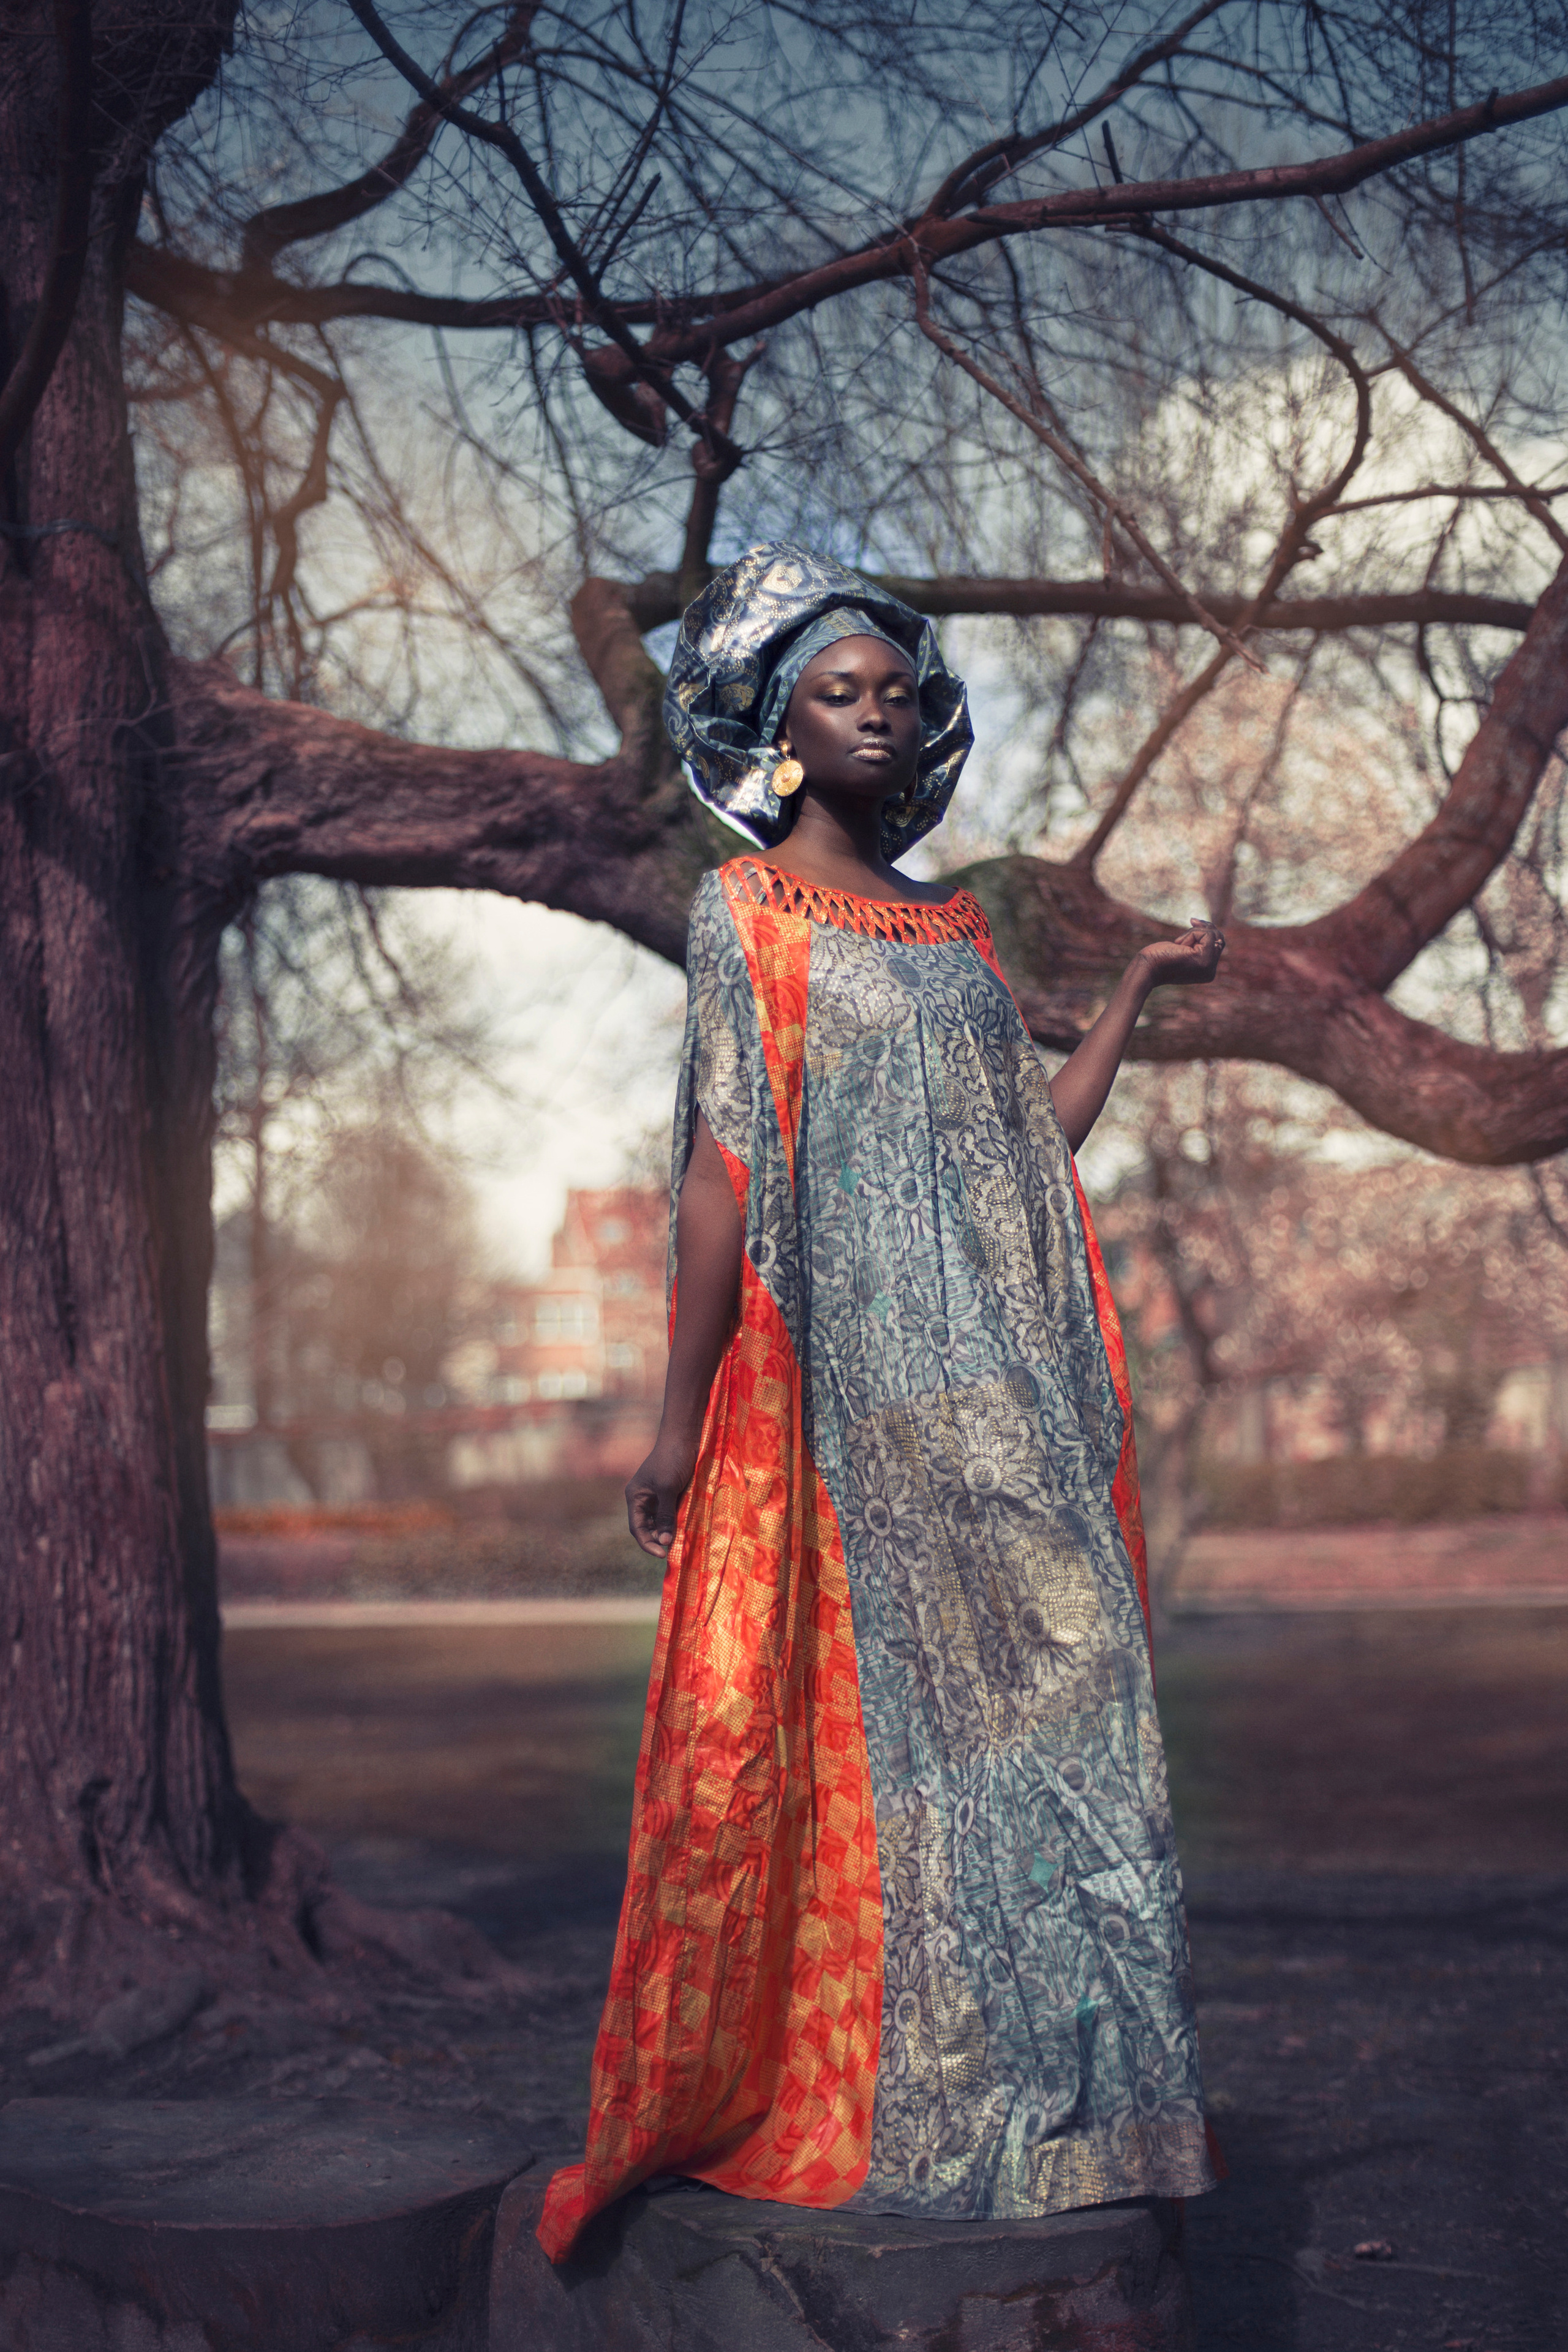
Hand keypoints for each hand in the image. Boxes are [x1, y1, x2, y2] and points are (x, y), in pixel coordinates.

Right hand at [625, 1432, 699, 1558]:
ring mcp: (657, 1495)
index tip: (663, 1554)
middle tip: (675, 1546)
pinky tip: (686, 1527)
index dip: (648, 1543)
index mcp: (635, 1497)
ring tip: (681, 1539)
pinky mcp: (671, 1492)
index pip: (637, 1528)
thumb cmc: (672, 1460)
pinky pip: (671, 1513)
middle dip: (659, 1538)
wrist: (685, 1437)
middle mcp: (643, 1498)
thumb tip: (665, 1541)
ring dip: (669, 1531)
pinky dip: (677, 1521)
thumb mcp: (668, 1489)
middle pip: (647, 1527)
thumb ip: (666, 1515)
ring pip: (660, 1521)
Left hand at [1138, 919, 1225, 987]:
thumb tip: (1210, 928)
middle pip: (1220, 939)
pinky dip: (1192, 933)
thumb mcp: (1183, 950)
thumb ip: (1198, 945)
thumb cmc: (1159, 958)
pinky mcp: (1203, 959)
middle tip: (1192, 922)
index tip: (1193, 924)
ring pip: (1214, 935)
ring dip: (1194, 932)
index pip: (1217, 945)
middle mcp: (1210, 972)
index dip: (1206, 932)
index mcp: (1207, 972)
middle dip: (1203, 929)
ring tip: (1179, 943)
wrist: (1147, 968)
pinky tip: (1179, 944)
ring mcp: (1208, 967)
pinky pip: (1207, 934)